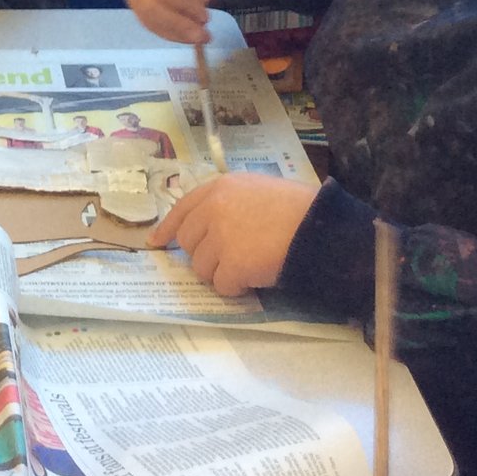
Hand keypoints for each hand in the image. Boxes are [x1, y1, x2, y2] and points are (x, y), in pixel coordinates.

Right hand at [121, 0, 235, 43]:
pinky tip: (182, 34)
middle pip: (151, 5)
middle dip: (178, 26)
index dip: (186, 8)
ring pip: (146, 16)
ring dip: (172, 32)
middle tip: (204, 36)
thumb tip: (198, 0)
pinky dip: (165, 31)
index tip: (207, 18)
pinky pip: (145, 20)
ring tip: (195, 37)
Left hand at [149, 172, 318, 296]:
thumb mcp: (256, 190)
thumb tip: (208, 226)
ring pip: (201, 268)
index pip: (181, 209)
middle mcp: (213, 208)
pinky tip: (255, 277)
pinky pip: (222, 286)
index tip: (156, 243)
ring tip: (250, 264)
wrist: (320, 226)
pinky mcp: (232, 264)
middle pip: (188, 243)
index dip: (167, 228)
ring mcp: (221, 237)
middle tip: (231, 257)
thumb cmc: (297, 208)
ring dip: (222, 272)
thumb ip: (229, 202)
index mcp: (219, 187)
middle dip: (205, 254)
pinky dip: (237, 288)